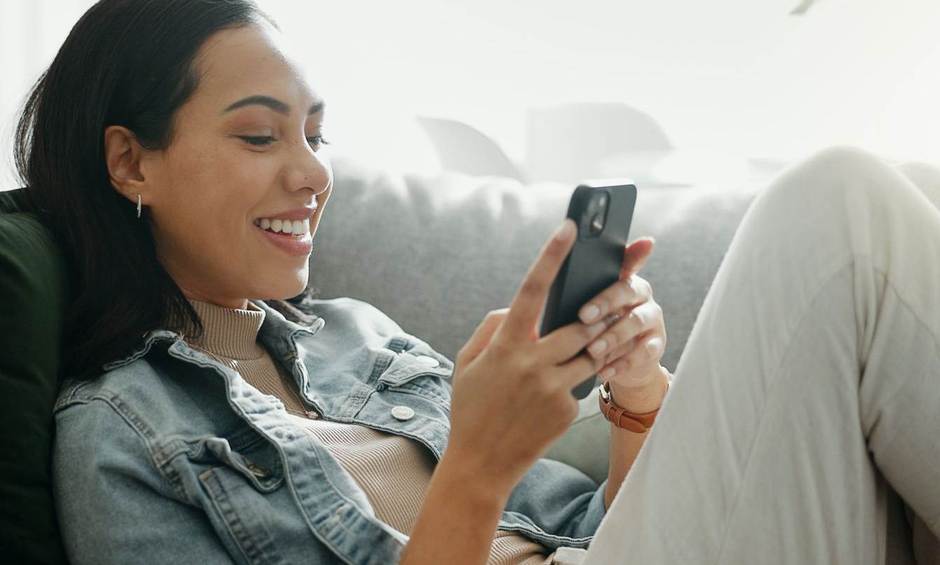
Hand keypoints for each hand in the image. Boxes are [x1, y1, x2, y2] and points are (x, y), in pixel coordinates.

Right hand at [446, 219, 609, 492]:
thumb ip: (493, 327)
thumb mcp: (468, 361)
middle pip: (582, 323)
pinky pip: (586, 382)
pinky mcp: (565, 409)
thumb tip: (519, 308)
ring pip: (595, 352)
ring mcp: (551, 387)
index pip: (532, 289)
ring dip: (612, 337)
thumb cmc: (471, 406)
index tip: (570, 228)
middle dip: (605, 305)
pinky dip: (593, 373)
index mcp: (505, 344)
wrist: (481, 462)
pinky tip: (602, 368)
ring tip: (632, 323)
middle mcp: (531, 362)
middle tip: (627, 286)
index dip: (551, 256)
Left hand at [577, 237, 667, 401]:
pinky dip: (622, 362)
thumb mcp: (580, 310)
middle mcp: (640, 295)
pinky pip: (644, 351)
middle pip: (627, 290)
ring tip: (592, 350)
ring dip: (613, 336)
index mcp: (621, 277)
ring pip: (636, 321)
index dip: (612, 264)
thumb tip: (537, 292)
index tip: (594, 279)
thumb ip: (570, 297)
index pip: (620, 263)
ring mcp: (651, 319)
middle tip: (583, 317)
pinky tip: (604, 370)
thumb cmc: (591, 328)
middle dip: (604, 303)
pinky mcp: (656, 344)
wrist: (618, 362)